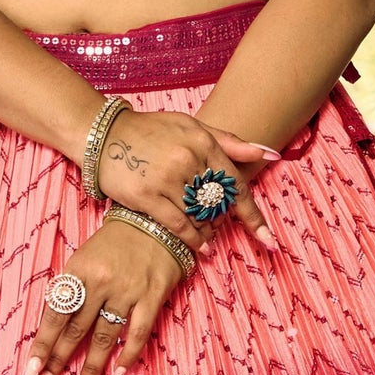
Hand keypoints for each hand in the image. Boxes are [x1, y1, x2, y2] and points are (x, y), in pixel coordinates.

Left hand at [20, 219, 187, 374]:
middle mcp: (100, 283)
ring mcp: (128, 291)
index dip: (41, 348)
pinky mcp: (152, 297)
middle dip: (58, 363)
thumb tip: (53, 331)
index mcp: (77, 271)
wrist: (155, 220)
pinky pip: (138, 333)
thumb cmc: (114, 244)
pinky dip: (126, 357)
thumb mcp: (83, 259)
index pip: (54, 317)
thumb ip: (70, 291)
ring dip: (90, 370)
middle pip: (75, 330)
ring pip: (104, 337)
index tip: (29, 374)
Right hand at [97, 107, 277, 251]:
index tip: (268, 239)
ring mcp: (167, 179)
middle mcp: (188, 159)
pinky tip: (200, 247)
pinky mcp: (147, 196)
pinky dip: (192, 239)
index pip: (235, 184)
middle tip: (215, 225)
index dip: (253, 215)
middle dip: (221, 220)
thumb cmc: (152, 130)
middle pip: (218, 204)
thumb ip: (230, 142)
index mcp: (203, 141)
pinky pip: (178, 225)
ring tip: (205, 233)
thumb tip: (270, 154)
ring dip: (206, 231)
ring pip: (200, 217)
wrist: (105, 135)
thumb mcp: (192, 127)